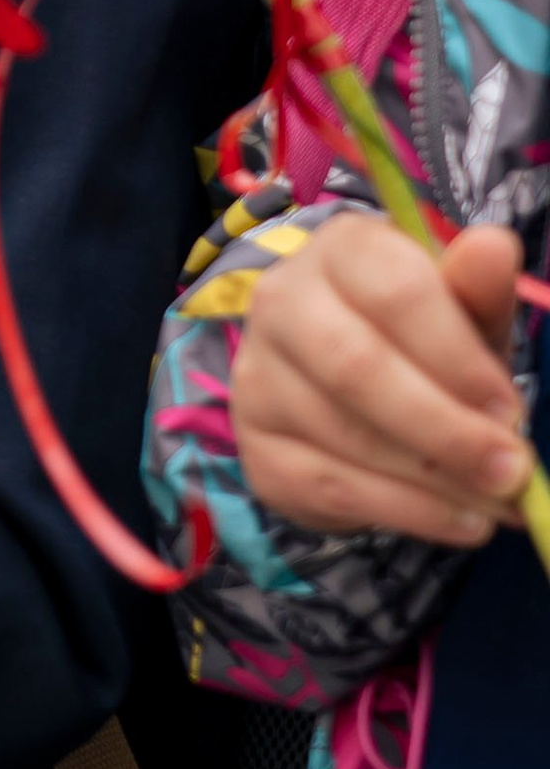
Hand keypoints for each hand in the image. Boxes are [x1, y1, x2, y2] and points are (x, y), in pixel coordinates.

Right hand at [234, 216, 531, 545]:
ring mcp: (257, 379)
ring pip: (346, 436)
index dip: (457, 356)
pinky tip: (461, 521)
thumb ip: (480, 288)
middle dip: (445, 428)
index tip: (510, 408)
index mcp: (338, 250)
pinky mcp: (256, 449)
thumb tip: (493, 247)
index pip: (394, 292)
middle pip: (356, 367)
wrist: (362, 392)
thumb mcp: (464, 312)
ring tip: (500, 502)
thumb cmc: (425, 340)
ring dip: (436, 481)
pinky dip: (407, 513)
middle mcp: (280, 304)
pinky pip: (331, 487)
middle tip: (512, 470)